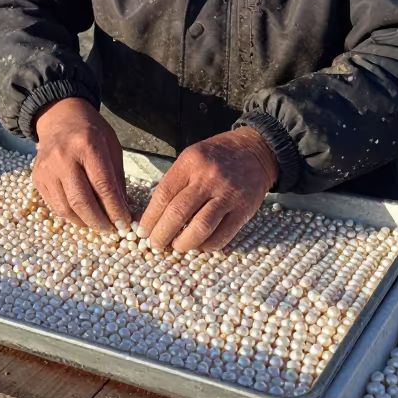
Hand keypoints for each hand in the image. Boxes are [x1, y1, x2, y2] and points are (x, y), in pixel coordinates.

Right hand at [33, 97, 130, 231]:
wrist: (59, 116)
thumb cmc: (91, 131)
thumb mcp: (111, 146)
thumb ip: (117, 179)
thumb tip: (125, 211)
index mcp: (87, 145)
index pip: (103, 185)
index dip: (115, 209)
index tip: (124, 223)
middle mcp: (64, 158)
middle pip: (81, 200)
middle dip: (99, 221)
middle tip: (111, 230)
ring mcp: (47, 169)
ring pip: (65, 208)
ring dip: (84, 222)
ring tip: (98, 224)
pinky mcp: (38, 178)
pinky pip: (54, 206)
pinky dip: (70, 216)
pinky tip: (82, 216)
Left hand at [138, 128, 278, 252]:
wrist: (255, 151)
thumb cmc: (218, 156)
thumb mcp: (192, 157)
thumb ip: (175, 181)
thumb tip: (154, 213)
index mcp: (191, 162)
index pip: (164, 194)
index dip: (150, 217)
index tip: (142, 231)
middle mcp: (209, 178)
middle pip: (179, 212)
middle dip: (162, 234)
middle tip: (155, 244)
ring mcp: (228, 194)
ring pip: (200, 227)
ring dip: (184, 243)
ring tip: (176, 247)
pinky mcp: (243, 210)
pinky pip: (222, 236)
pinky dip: (207, 246)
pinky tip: (199, 245)